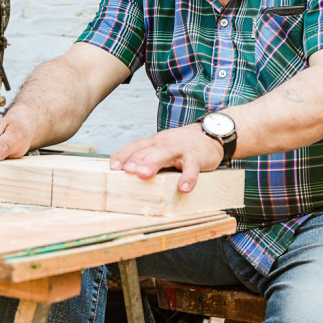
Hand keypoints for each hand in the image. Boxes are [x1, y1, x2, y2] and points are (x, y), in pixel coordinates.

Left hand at [109, 124, 223, 191]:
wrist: (210, 134)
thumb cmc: (180, 146)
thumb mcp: (161, 148)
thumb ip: (145, 156)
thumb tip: (122, 172)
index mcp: (154, 142)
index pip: (137, 146)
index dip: (124, 155)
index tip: (113, 166)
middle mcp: (165, 143)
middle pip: (148, 149)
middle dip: (135, 159)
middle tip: (126, 171)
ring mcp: (181, 149)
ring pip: (166, 153)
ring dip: (153, 162)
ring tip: (143, 175)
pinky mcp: (197, 156)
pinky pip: (192, 167)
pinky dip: (188, 177)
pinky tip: (183, 187)